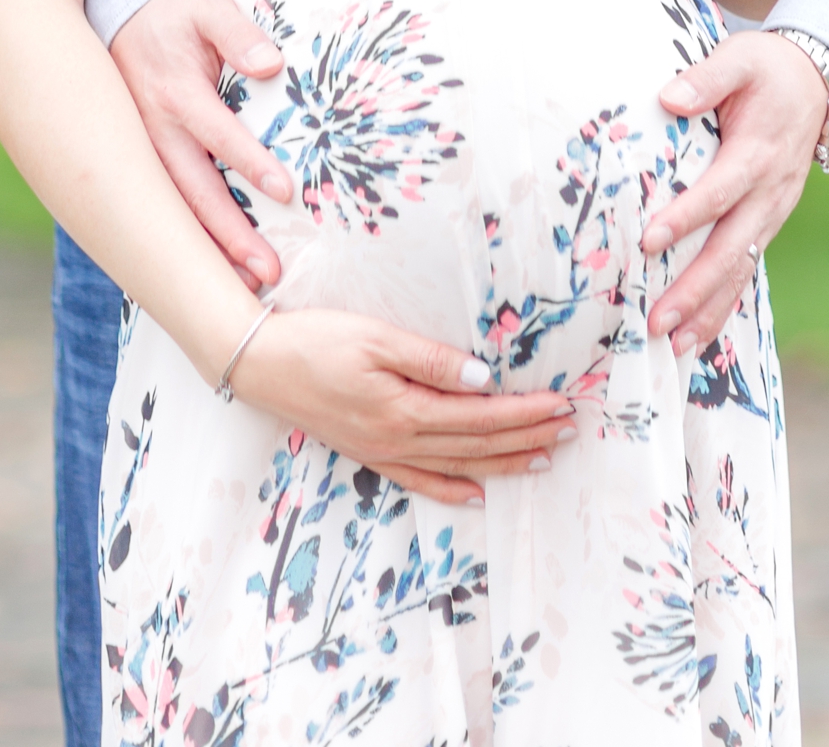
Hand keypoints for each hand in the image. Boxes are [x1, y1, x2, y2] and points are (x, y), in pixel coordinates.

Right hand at [110, 0, 291, 289]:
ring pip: (174, 210)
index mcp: (174, 92)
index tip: (285, 192)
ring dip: (208, 249)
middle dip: (230, 235)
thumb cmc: (172, 12)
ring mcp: (140, 151)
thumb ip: (237, 33)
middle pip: (194, 192)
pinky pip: (157, 207)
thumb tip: (271, 64)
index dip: (251, 162)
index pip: (218, 134)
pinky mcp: (137, 162)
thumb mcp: (205, 7)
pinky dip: (178, 241)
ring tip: (244, 285)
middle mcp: (153, 130)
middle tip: (267, 271)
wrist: (112, 14)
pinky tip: (199, 274)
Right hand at [232, 311, 576, 506]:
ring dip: (503, 463)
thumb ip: (430, 359)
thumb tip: (482, 377)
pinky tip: (478, 493)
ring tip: (543, 459)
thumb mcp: (374, 337)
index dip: (525, 411)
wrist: (260, 365)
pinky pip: (420, 480)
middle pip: (476, 443)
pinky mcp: (369, 453)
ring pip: (457, 465)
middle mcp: (398, 439)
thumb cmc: (316, 340)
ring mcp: (383, 451)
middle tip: (568, 429)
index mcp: (404, 409)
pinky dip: (453, 489)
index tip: (562, 404)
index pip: (480, 414)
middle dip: (526, 437)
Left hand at [642, 31, 827, 354]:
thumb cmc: (769, 70)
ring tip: (673, 344)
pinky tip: (697, 334)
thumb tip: (667, 98)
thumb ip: (707, 78)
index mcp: (758, 152)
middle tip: (656, 320)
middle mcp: (770, 193)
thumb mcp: (741, 59)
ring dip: (708, 309)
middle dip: (694, 288)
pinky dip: (724, 304)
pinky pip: (746, 269)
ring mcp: (773, 213)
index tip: (649, 241)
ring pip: (741, 269)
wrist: (821, 84)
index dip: (686, 218)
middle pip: (730, 248)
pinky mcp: (768, 222)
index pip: (720, 191)